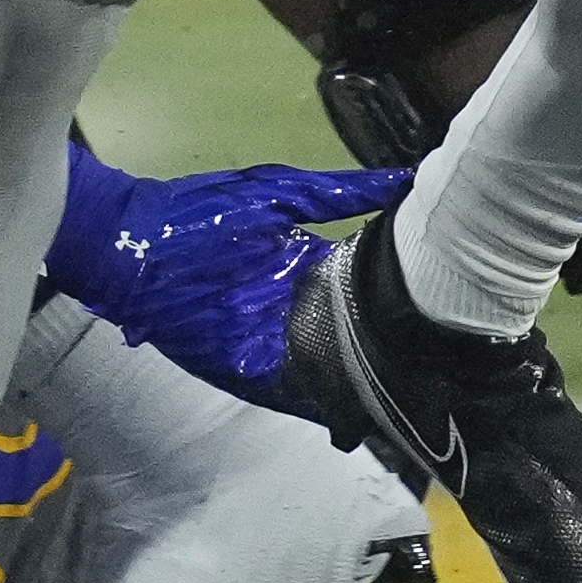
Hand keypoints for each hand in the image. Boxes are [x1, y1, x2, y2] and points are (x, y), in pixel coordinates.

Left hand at [53, 158, 411, 398]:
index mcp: (306, 267)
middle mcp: (296, 310)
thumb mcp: (278, 194)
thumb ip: (338, 192)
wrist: (131, 240)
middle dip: (392, 353)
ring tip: (416, 395)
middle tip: (443, 365)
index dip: (403, 300)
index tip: (450, 305)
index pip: (367, 290)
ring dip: (364, 382)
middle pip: (355, 338)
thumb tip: (403, 179)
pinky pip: (294, 390)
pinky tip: (361, 403)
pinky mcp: (247, 370)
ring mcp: (273, 344)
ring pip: (332, 369)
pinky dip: (324, 397)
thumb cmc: (199, 212)